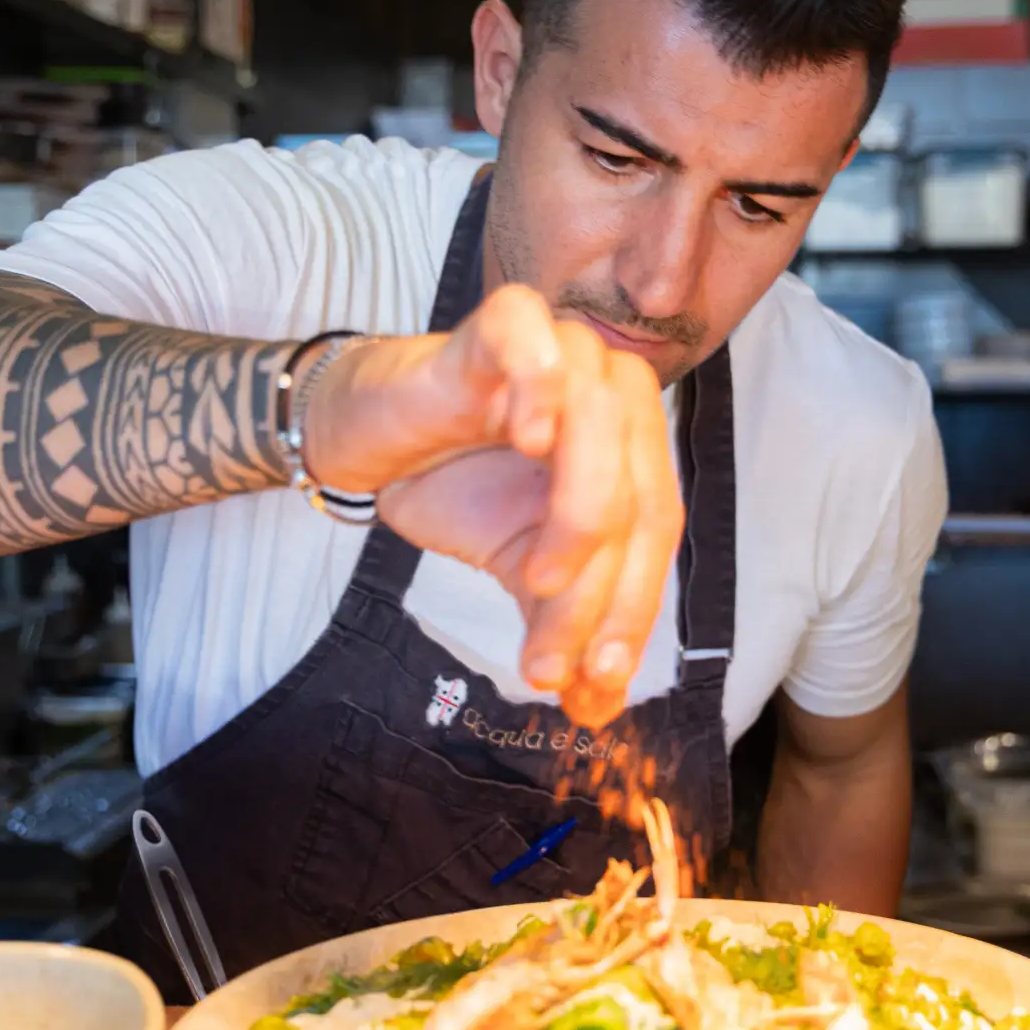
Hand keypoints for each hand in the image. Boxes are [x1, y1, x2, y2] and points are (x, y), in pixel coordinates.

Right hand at [302, 286, 683, 726]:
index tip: (601, 681)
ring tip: (535, 580)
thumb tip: (597, 709)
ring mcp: (566, 346)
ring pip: (602, 434)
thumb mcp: (520, 571)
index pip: (658, 528)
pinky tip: (530, 440)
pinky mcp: (506, 320)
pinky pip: (539, 346)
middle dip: (599, 590)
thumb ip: (564, 626)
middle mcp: (616, 389)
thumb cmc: (458, 487)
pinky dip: (543, 392)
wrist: (371, 442)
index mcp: (637, 443)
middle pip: (637, 493)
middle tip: (552, 659)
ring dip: (577, 522)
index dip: (635, 607)